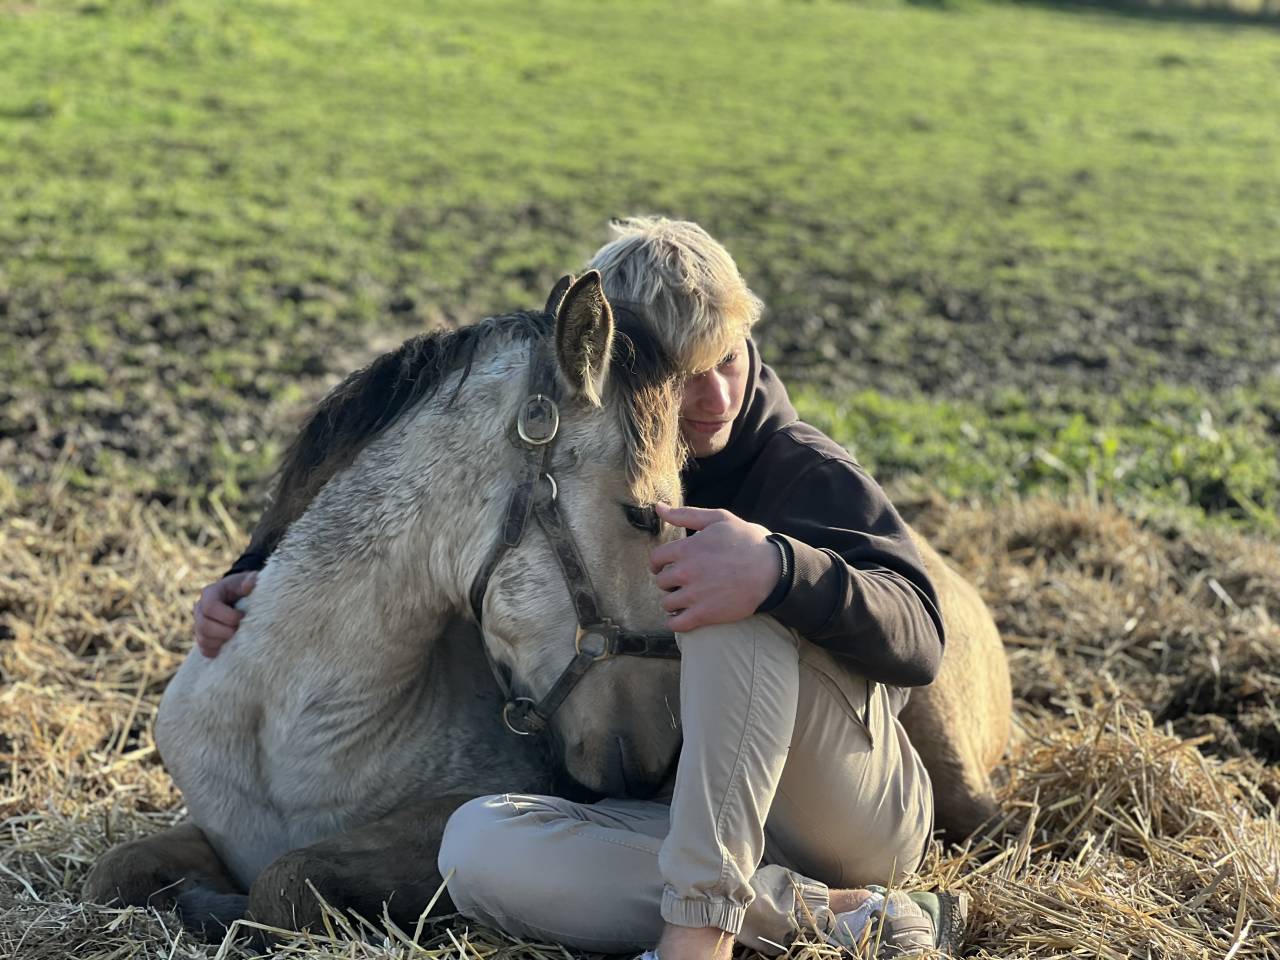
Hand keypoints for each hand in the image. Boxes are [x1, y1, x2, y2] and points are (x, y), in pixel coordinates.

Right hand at [193, 571, 256, 658]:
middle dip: (224, 631)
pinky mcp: (203, 636)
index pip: (210, 607)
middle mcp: (200, 609)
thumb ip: (249, 581)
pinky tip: (227, 647)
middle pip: (204, 626)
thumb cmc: (244, 588)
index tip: (242, 617)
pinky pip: (204, 649)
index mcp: (210, 593)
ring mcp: (199, 623)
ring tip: (236, 637)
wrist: (240, 597)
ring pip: (203, 639)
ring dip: (221, 641)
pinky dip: (216, 650)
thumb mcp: (247, 581)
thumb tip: (250, 583)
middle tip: (240, 630)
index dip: (227, 616)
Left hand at [648, 505, 780, 631]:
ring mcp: (694, 595)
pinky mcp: (705, 614)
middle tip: (681, 582)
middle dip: (669, 581)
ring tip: (685, 599)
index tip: (663, 567)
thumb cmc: (747, 541)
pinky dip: (676, 622)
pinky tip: (683, 616)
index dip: (658, 563)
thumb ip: (685, 514)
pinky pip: (677, 624)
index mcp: (686, 549)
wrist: (772, 569)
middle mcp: (686, 572)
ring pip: (667, 603)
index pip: (655, 559)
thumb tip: (658, 507)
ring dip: (673, 601)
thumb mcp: (718, 519)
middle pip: (661, 582)